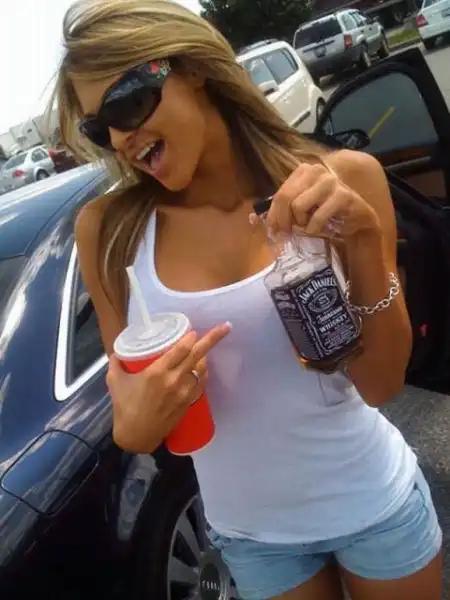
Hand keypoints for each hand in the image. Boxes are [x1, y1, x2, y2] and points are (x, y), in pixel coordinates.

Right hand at [107, 322, 230, 452]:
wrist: (136, 436)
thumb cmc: (124, 408)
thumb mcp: (115, 382)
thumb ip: (116, 363)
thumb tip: (116, 352)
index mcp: (157, 372)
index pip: (180, 350)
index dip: (191, 338)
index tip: (194, 330)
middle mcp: (174, 380)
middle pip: (198, 355)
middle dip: (213, 338)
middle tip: (226, 327)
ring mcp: (184, 392)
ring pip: (202, 369)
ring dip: (204, 357)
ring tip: (203, 349)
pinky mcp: (188, 403)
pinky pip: (202, 383)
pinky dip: (204, 373)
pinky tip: (202, 368)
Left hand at [253, 162, 380, 239]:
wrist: (357, 221)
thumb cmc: (325, 215)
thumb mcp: (299, 212)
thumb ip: (278, 213)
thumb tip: (251, 219)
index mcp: (303, 171)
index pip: (279, 194)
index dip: (273, 216)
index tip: (274, 232)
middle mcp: (315, 170)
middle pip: (285, 198)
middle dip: (283, 221)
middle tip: (288, 234)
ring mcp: (330, 181)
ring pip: (298, 206)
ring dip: (301, 223)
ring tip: (308, 227)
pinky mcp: (342, 195)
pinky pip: (316, 216)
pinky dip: (314, 228)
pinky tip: (318, 229)